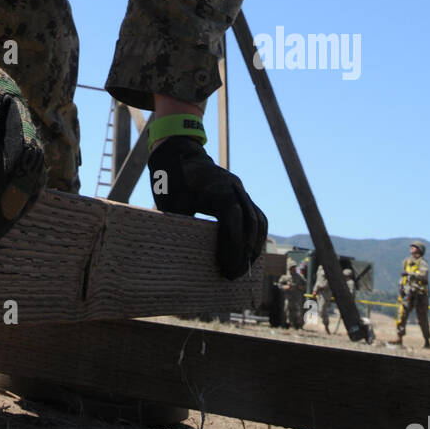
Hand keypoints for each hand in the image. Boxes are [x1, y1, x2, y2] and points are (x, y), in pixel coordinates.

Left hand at [149, 136, 267, 279]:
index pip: (234, 219)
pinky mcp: (241, 194)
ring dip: (254, 246)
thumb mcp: (171, 202)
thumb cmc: (172, 179)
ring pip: (259, 220)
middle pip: (251, 223)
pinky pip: (256, 216)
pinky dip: (255, 235)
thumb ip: (182, 225)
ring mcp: (240, 190)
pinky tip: (246, 253)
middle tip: (232, 275)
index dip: (233, 245)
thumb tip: (188, 255)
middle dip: (244, 252)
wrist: (178, 153)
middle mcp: (234, 188)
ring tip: (240, 269)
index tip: (227, 267)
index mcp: (217, 188)